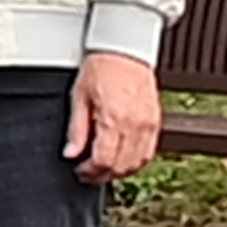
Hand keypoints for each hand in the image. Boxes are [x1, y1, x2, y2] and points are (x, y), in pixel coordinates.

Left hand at [66, 52, 161, 182]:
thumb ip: (76, 129)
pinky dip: (134, 162)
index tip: (78, 170)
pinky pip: (148, 153)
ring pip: (137, 163)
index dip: (89, 171)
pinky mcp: (156, 123)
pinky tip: (121, 160)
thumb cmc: (101, 69)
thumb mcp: (79, 97)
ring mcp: (149, 125)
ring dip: (119, 171)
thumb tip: (71, 152)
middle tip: (87, 174)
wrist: (125, 51)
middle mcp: (135, 125)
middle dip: (102, 175)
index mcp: (114, 119)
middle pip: (121, 165)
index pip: (103, 159)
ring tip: (102, 169)